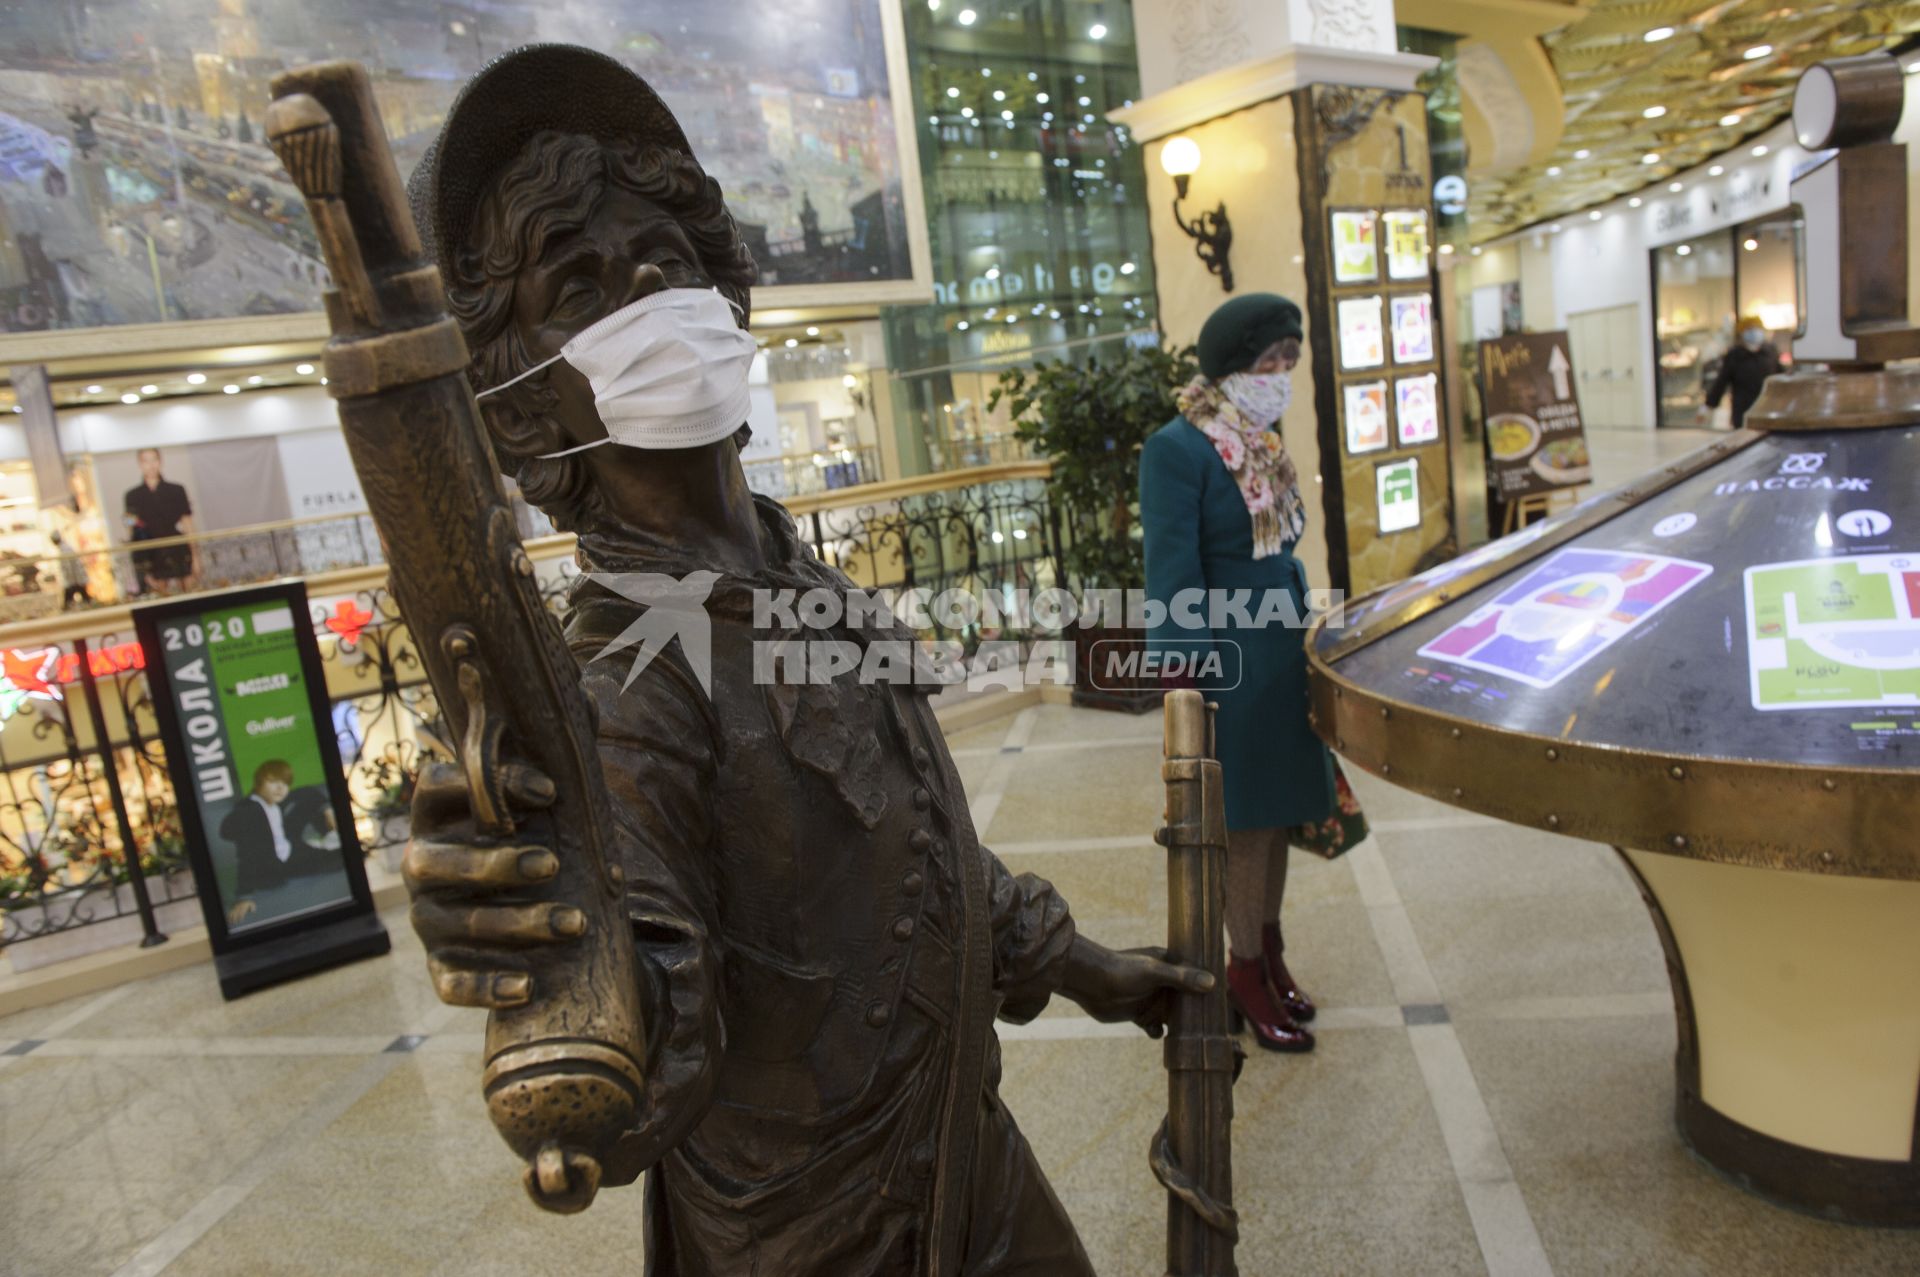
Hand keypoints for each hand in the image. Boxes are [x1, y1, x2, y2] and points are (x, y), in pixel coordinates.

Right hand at [402, 758, 570, 1008]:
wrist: (525, 896)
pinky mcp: (442, 964)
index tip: (551, 790)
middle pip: (441, 864)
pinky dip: (486, 987)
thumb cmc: (532, 828)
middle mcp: (421, 863)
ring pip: (460, 923)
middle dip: (499, 864)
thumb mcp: (542, 790)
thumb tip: (594, 700)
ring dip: (518, 924)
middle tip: (555, 864)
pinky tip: (528, 987)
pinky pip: (452, 982)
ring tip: (575, 923)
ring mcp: (428, 917)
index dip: (489, 783)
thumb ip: (560, 746)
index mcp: (436, 812)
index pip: (440, 785)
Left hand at [1061, 937, 1214, 1037]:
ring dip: (1180, 1026)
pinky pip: (1155, 1028)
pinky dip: (1158, 1033)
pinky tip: (1155, 1032)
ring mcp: (1152, 999)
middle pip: (1188, 999)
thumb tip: (1211, 983)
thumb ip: (1181, 978)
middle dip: (1197, 1012)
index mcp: (1170, 965)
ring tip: (1190, 1036)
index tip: (1224, 1000)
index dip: (1209, 987)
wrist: (1090, 983)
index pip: (1197, 975)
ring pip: (1174, 1016)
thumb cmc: (1121, 970)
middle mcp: (1163, 983)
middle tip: (1212, 1026)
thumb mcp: (1154, 972)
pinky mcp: (1140, 1015)